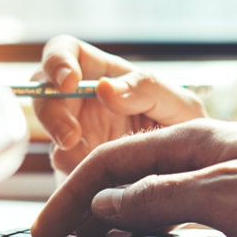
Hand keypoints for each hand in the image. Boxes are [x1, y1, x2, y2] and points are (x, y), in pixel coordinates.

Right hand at [31, 35, 206, 175]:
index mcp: (104, 75)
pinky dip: (77, 176)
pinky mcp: (78, 172)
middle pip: (43, 93)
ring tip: (86, 161)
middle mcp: (82, 103)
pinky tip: (99, 185)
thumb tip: (105, 88)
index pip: (64, 51)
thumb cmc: (186, 131)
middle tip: (70, 135)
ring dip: (61, 148)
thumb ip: (148, 90)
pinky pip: (65, 172)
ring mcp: (77, 138)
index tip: (68, 83)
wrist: (193, 181)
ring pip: (49, 136)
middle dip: (51, 113)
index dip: (57, 61)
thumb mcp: (180, 105)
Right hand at [32, 119, 236, 236]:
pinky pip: (174, 211)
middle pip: (122, 177)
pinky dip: (143, 227)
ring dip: (108, 217)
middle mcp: (202, 154)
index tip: (45, 230)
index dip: (70, 200)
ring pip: (147, 194)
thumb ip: (159, 198)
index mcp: (191, 142)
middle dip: (79, 207)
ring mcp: (220, 177)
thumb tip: (106, 206)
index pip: (109, 166)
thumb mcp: (222, 197)